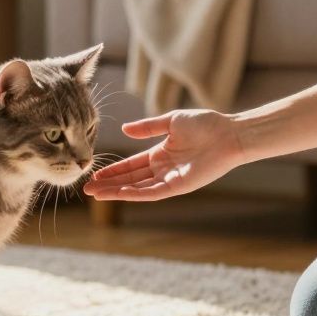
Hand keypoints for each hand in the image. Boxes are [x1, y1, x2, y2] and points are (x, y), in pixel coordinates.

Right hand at [82, 110, 243, 201]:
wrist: (229, 133)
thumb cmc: (206, 124)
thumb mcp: (171, 121)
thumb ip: (148, 127)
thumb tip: (125, 129)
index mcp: (160, 153)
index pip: (131, 165)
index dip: (113, 170)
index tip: (95, 173)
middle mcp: (163, 169)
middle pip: (130, 179)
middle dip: (109, 184)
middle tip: (87, 188)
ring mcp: (170, 179)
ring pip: (137, 188)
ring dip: (117, 191)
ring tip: (96, 193)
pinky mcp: (179, 186)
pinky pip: (153, 193)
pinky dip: (135, 194)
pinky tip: (119, 194)